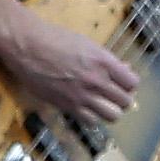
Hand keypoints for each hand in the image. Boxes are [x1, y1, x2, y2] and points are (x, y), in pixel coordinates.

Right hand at [0, 15, 138, 121]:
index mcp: (104, 61)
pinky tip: (87, 108)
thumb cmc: (55, 39)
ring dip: (110, 110)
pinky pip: (91, 121)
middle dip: (121, 98)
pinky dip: (92, 117)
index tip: (122, 82)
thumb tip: (123, 69)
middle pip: (125, 101)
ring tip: (102, 104)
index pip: (132, 83)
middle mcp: (97, 80)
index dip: (129, 84)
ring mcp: (82, 95)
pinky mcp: (67, 106)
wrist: (27, 45)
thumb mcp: (87, 44)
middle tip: (113, 94)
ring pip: (112, 116)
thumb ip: (106, 60)